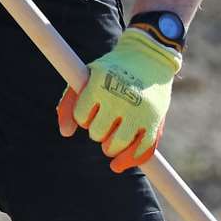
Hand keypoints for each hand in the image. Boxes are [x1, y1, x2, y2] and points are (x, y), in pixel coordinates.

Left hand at [57, 28, 181, 172]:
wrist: (149, 57)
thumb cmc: (112, 71)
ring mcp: (138, 110)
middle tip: (107, 119)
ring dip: (111, 146)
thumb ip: (69, 104)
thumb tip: (65, 133)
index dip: (84, 116)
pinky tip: (119, 163)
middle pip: (97, 133)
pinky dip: (130, 159)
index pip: (81, 117)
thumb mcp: (87, 78)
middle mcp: (119, 98)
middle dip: (98, 130)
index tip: (93, 107)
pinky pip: (141, 151)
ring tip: (113, 135)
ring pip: (116, 146)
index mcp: (99, 85)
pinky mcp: (155, 120)